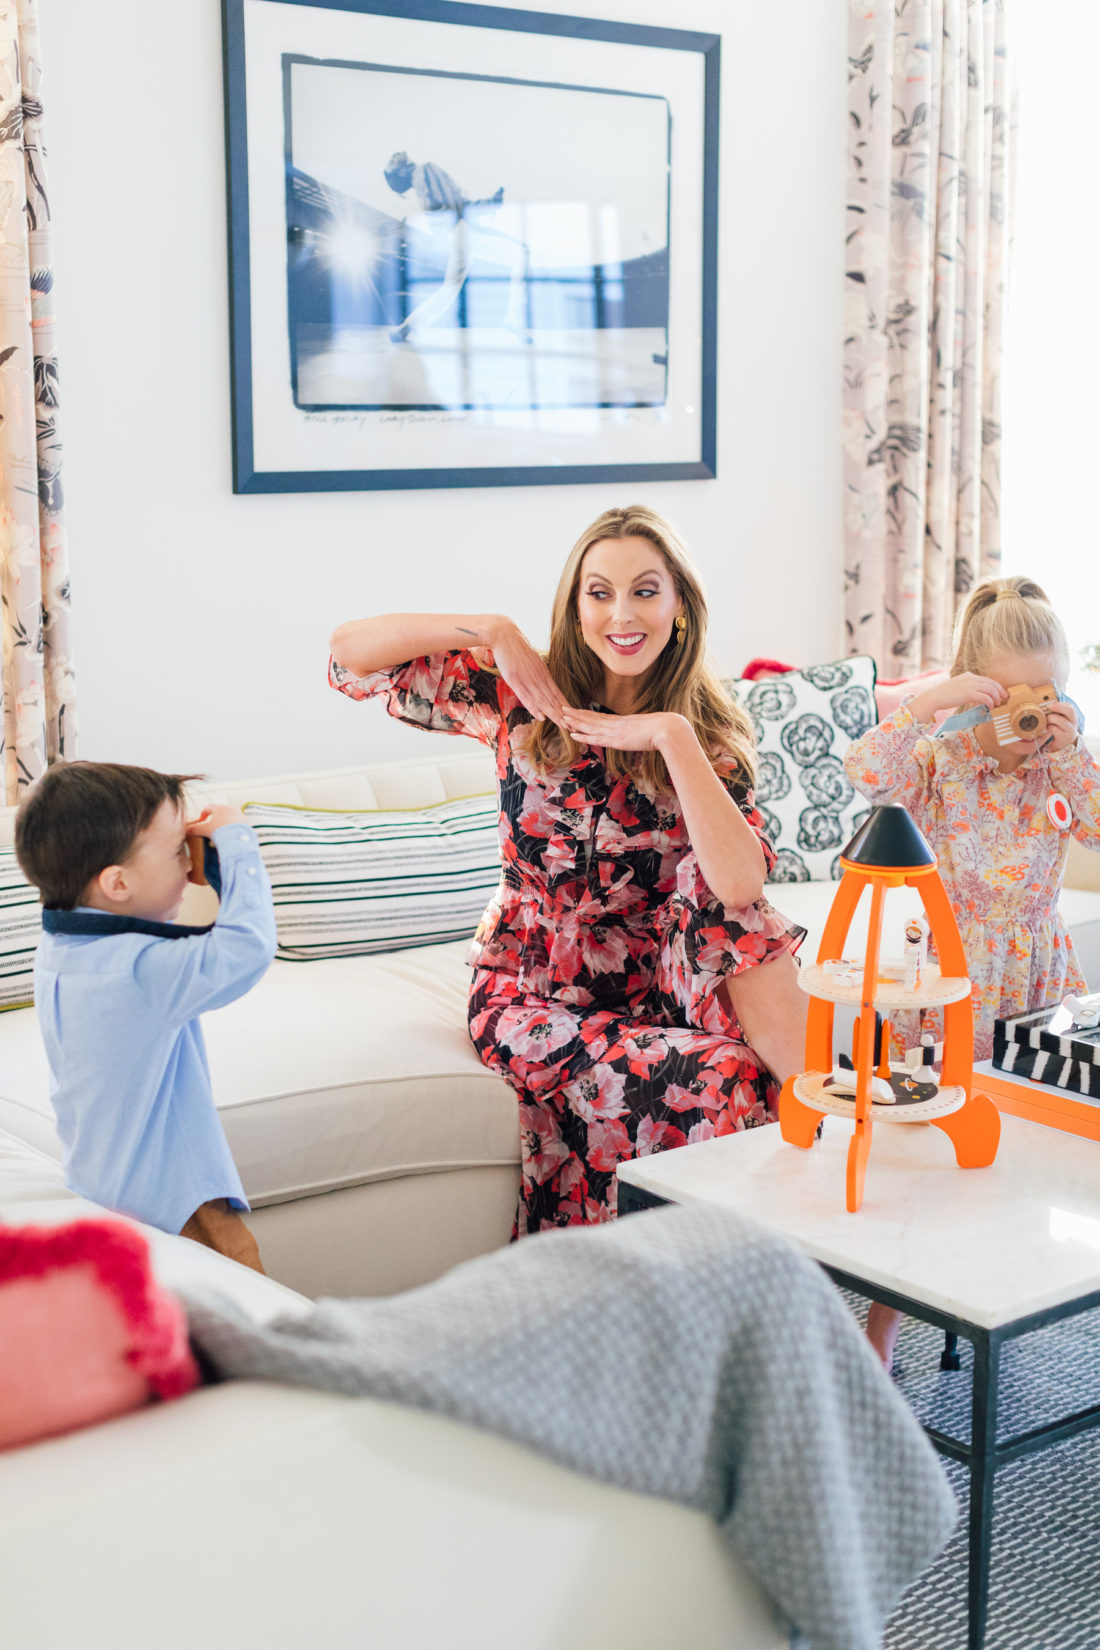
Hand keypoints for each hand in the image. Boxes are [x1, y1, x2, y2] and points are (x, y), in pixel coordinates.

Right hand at [186, 804, 246, 837]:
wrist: (237, 839)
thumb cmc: (220, 832)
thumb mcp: (205, 830)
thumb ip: (195, 830)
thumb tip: (186, 831)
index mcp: (220, 808)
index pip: (209, 807)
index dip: (203, 814)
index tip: (201, 821)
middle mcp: (231, 809)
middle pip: (221, 812)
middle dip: (216, 819)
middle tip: (212, 828)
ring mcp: (240, 815)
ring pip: (231, 818)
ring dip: (226, 824)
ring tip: (222, 834)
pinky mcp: (247, 823)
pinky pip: (239, 824)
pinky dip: (234, 829)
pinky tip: (232, 836)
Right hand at [488, 619, 570, 725]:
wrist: (505, 635)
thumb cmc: (516, 648)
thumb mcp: (531, 662)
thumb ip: (537, 674)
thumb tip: (543, 685)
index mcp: (543, 673)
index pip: (557, 692)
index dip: (564, 706)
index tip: (572, 717)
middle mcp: (538, 677)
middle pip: (553, 699)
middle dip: (563, 714)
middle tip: (572, 727)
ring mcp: (527, 679)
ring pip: (543, 700)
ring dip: (553, 714)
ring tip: (562, 725)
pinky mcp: (515, 680)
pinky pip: (526, 696)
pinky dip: (534, 708)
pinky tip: (541, 716)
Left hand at [560, 707, 681, 753]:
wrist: (667, 729)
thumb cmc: (663, 730)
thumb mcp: (649, 730)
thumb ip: (642, 731)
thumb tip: (643, 734)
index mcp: (623, 721)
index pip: (601, 717)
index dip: (588, 714)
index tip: (578, 711)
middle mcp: (616, 724)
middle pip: (592, 718)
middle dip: (577, 714)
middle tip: (563, 709)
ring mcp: (615, 731)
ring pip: (590, 725)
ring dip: (575, 721)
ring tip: (562, 717)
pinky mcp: (616, 739)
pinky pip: (595, 737)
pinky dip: (583, 736)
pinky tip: (573, 734)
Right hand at [909, 673, 1006, 724]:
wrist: (934, 697)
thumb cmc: (944, 695)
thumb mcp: (958, 687)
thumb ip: (968, 688)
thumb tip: (977, 696)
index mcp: (969, 675)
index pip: (987, 680)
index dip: (996, 686)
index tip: (1000, 693)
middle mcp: (971, 678)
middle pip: (991, 683)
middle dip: (1000, 691)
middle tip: (1004, 698)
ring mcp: (969, 685)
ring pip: (990, 689)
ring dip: (996, 697)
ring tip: (997, 704)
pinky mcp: (968, 693)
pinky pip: (984, 696)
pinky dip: (990, 701)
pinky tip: (990, 706)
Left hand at [1040, 699, 1078, 753]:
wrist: (1062, 744)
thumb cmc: (1058, 728)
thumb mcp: (1058, 719)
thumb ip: (1054, 712)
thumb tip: (1043, 704)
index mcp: (1072, 715)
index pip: (1069, 706)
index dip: (1058, 704)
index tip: (1048, 704)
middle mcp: (1073, 722)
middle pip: (1070, 711)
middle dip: (1058, 707)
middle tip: (1047, 707)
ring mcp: (1070, 731)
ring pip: (1061, 720)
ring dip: (1050, 719)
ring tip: (1044, 721)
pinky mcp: (1064, 738)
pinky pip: (1054, 729)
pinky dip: (1047, 727)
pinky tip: (1044, 729)